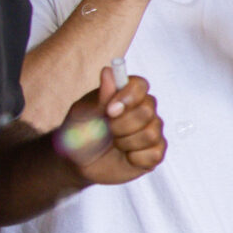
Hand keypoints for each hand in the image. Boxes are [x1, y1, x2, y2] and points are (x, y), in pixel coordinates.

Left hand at [56, 65, 165, 186]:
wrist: (78, 161)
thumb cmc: (80, 132)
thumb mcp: (83, 113)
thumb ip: (100, 97)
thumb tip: (108, 72)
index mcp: (126, 94)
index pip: (140, 85)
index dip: (128, 97)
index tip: (110, 111)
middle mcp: (143, 110)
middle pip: (147, 111)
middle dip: (122, 125)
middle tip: (108, 130)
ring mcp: (151, 131)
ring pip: (151, 134)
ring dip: (127, 142)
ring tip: (115, 144)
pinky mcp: (154, 153)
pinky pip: (155, 154)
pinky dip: (135, 158)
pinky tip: (126, 156)